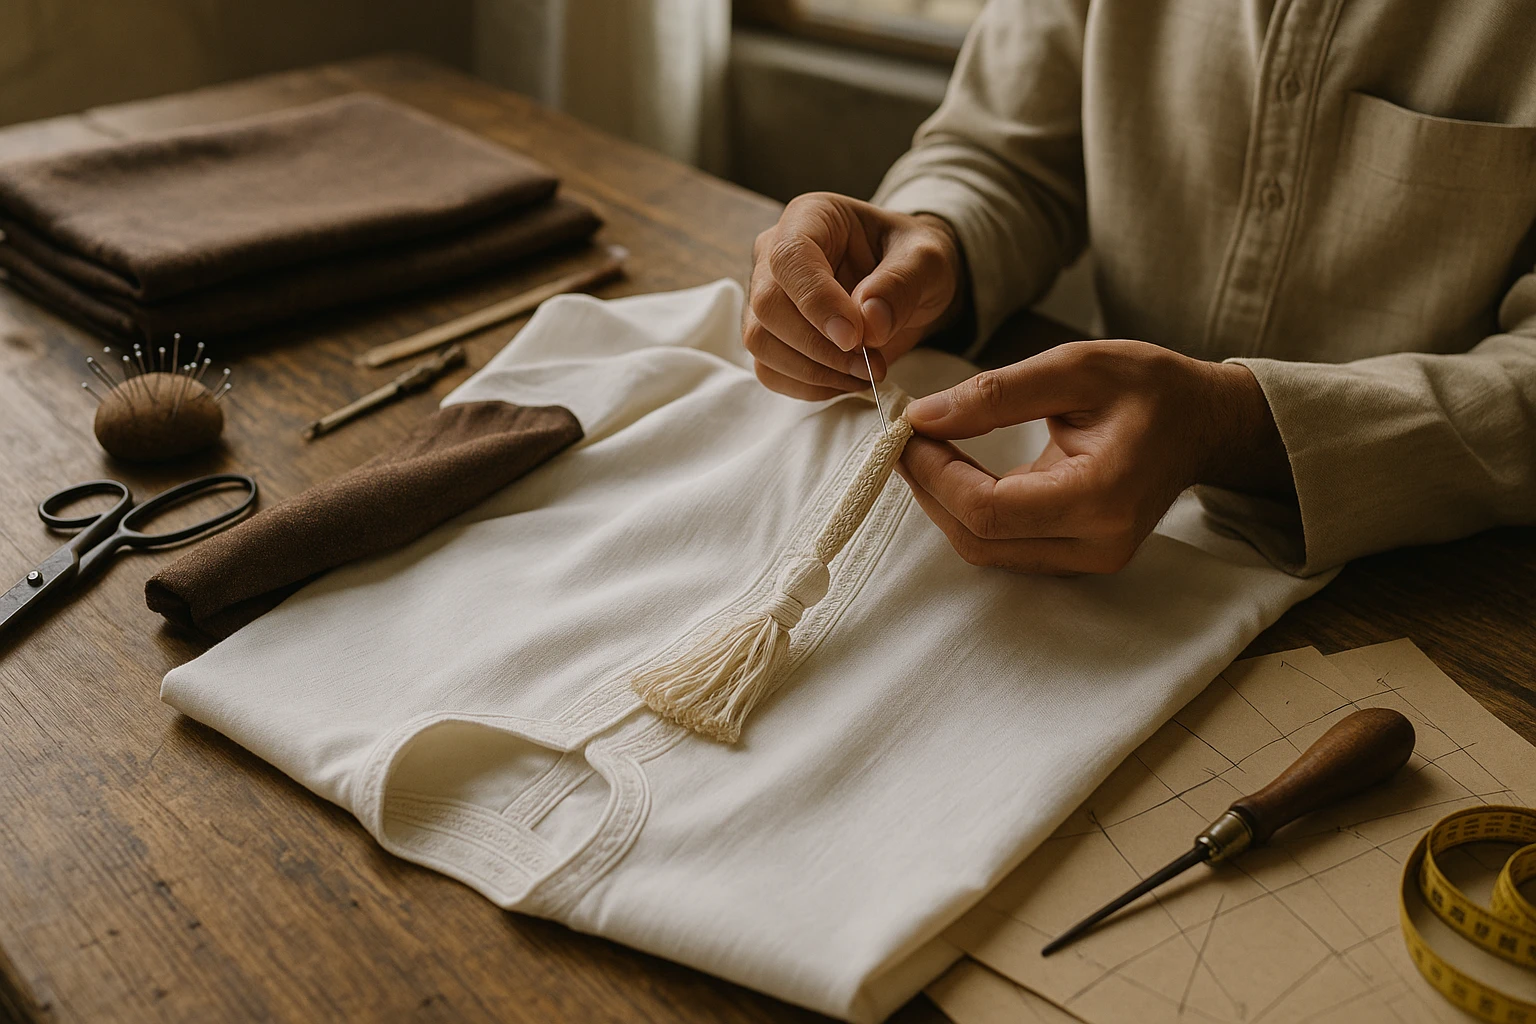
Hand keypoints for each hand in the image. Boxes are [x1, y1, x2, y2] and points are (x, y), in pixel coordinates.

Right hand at [744, 192, 964, 399]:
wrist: (911, 283)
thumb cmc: (914, 260)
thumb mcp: (927, 260)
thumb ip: (902, 283)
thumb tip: (868, 323)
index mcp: (810, 218)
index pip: (790, 258)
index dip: (817, 302)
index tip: (855, 337)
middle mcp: (775, 254)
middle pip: (767, 305)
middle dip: (818, 346)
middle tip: (870, 363)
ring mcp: (766, 296)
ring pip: (761, 342)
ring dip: (814, 371)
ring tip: (865, 373)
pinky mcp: (771, 335)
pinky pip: (770, 370)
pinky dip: (808, 386)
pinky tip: (846, 380)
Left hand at [897, 340, 1293, 573]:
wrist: (1203, 423)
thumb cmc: (1149, 387)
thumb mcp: (1076, 367)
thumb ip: (995, 394)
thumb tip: (922, 417)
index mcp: (1101, 496)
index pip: (989, 509)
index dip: (935, 474)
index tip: (908, 431)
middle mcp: (1096, 544)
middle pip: (979, 539)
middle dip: (931, 489)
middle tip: (907, 439)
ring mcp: (1090, 561)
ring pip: (986, 550)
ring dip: (945, 503)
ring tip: (927, 449)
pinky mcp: (1079, 560)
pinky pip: (1005, 547)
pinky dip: (970, 511)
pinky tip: (957, 470)